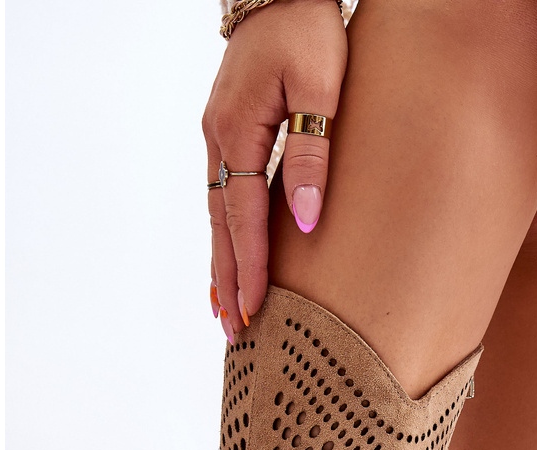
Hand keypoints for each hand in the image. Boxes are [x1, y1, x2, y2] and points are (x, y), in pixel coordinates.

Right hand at [202, 0, 346, 340]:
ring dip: (222, 264)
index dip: (250, 268)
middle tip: (235, 333)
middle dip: (229, 280)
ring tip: (227, 310)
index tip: (254, 310)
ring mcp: (218, 135)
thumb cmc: (309, 27)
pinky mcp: (227, 132)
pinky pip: (221, 196)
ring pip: (216, 214)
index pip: (244, 217)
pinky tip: (230, 256)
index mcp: (237, 130)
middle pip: (220, 226)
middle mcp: (218, 138)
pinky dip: (224, 233)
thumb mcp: (320, 86)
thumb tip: (305, 219)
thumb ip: (312, 153)